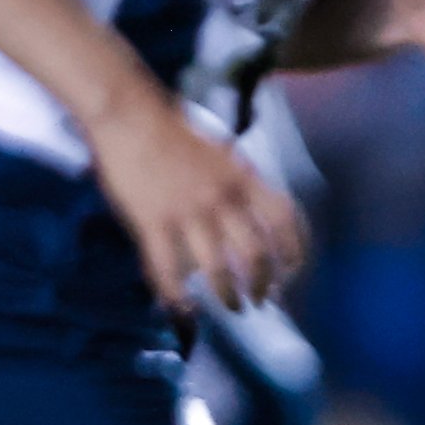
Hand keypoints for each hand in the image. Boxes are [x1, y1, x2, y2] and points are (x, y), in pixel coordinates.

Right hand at [83, 92, 308, 312]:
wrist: (128, 114)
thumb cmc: (173, 129)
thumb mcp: (221, 150)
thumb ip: (239, 179)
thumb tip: (254, 205)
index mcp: (242, 178)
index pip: (284, 219)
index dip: (295, 250)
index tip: (294, 272)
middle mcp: (222, 198)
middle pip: (256, 254)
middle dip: (264, 285)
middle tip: (262, 299)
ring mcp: (188, 213)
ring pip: (218, 270)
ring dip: (229, 296)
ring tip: (232, 307)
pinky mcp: (152, 222)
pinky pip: (168, 269)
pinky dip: (177, 295)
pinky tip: (183, 309)